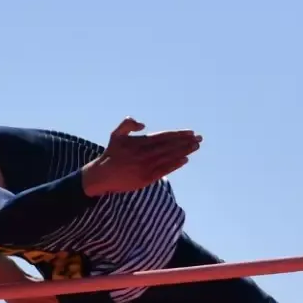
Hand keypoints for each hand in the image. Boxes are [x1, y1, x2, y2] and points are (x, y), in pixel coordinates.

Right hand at [80, 118, 200, 196]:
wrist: (102, 175)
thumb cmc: (111, 153)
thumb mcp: (117, 135)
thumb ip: (128, 124)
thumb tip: (143, 124)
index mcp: (139, 142)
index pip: (163, 137)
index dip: (178, 134)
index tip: (190, 132)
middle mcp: (144, 153)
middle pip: (169, 146)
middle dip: (185, 141)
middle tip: (199, 138)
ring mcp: (146, 166)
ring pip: (169, 157)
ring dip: (184, 151)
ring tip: (196, 147)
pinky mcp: (146, 178)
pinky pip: (164, 170)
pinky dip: (175, 164)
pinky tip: (185, 159)